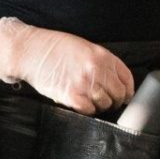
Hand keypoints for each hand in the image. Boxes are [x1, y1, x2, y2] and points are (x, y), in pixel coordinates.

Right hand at [0, 17, 133, 114]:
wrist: (32, 51)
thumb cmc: (57, 49)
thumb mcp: (86, 48)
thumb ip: (102, 63)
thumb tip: (117, 82)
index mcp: (103, 56)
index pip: (127, 79)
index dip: (127, 91)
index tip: (124, 96)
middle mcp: (97, 69)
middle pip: (119, 94)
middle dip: (115, 101)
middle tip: (107, 102)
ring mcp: (84, 83)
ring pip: (105, 104)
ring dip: (100, 106)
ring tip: (91, 102)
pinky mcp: (71, 96)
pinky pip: (89, 110)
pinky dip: (87, 110)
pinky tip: (81, 104)